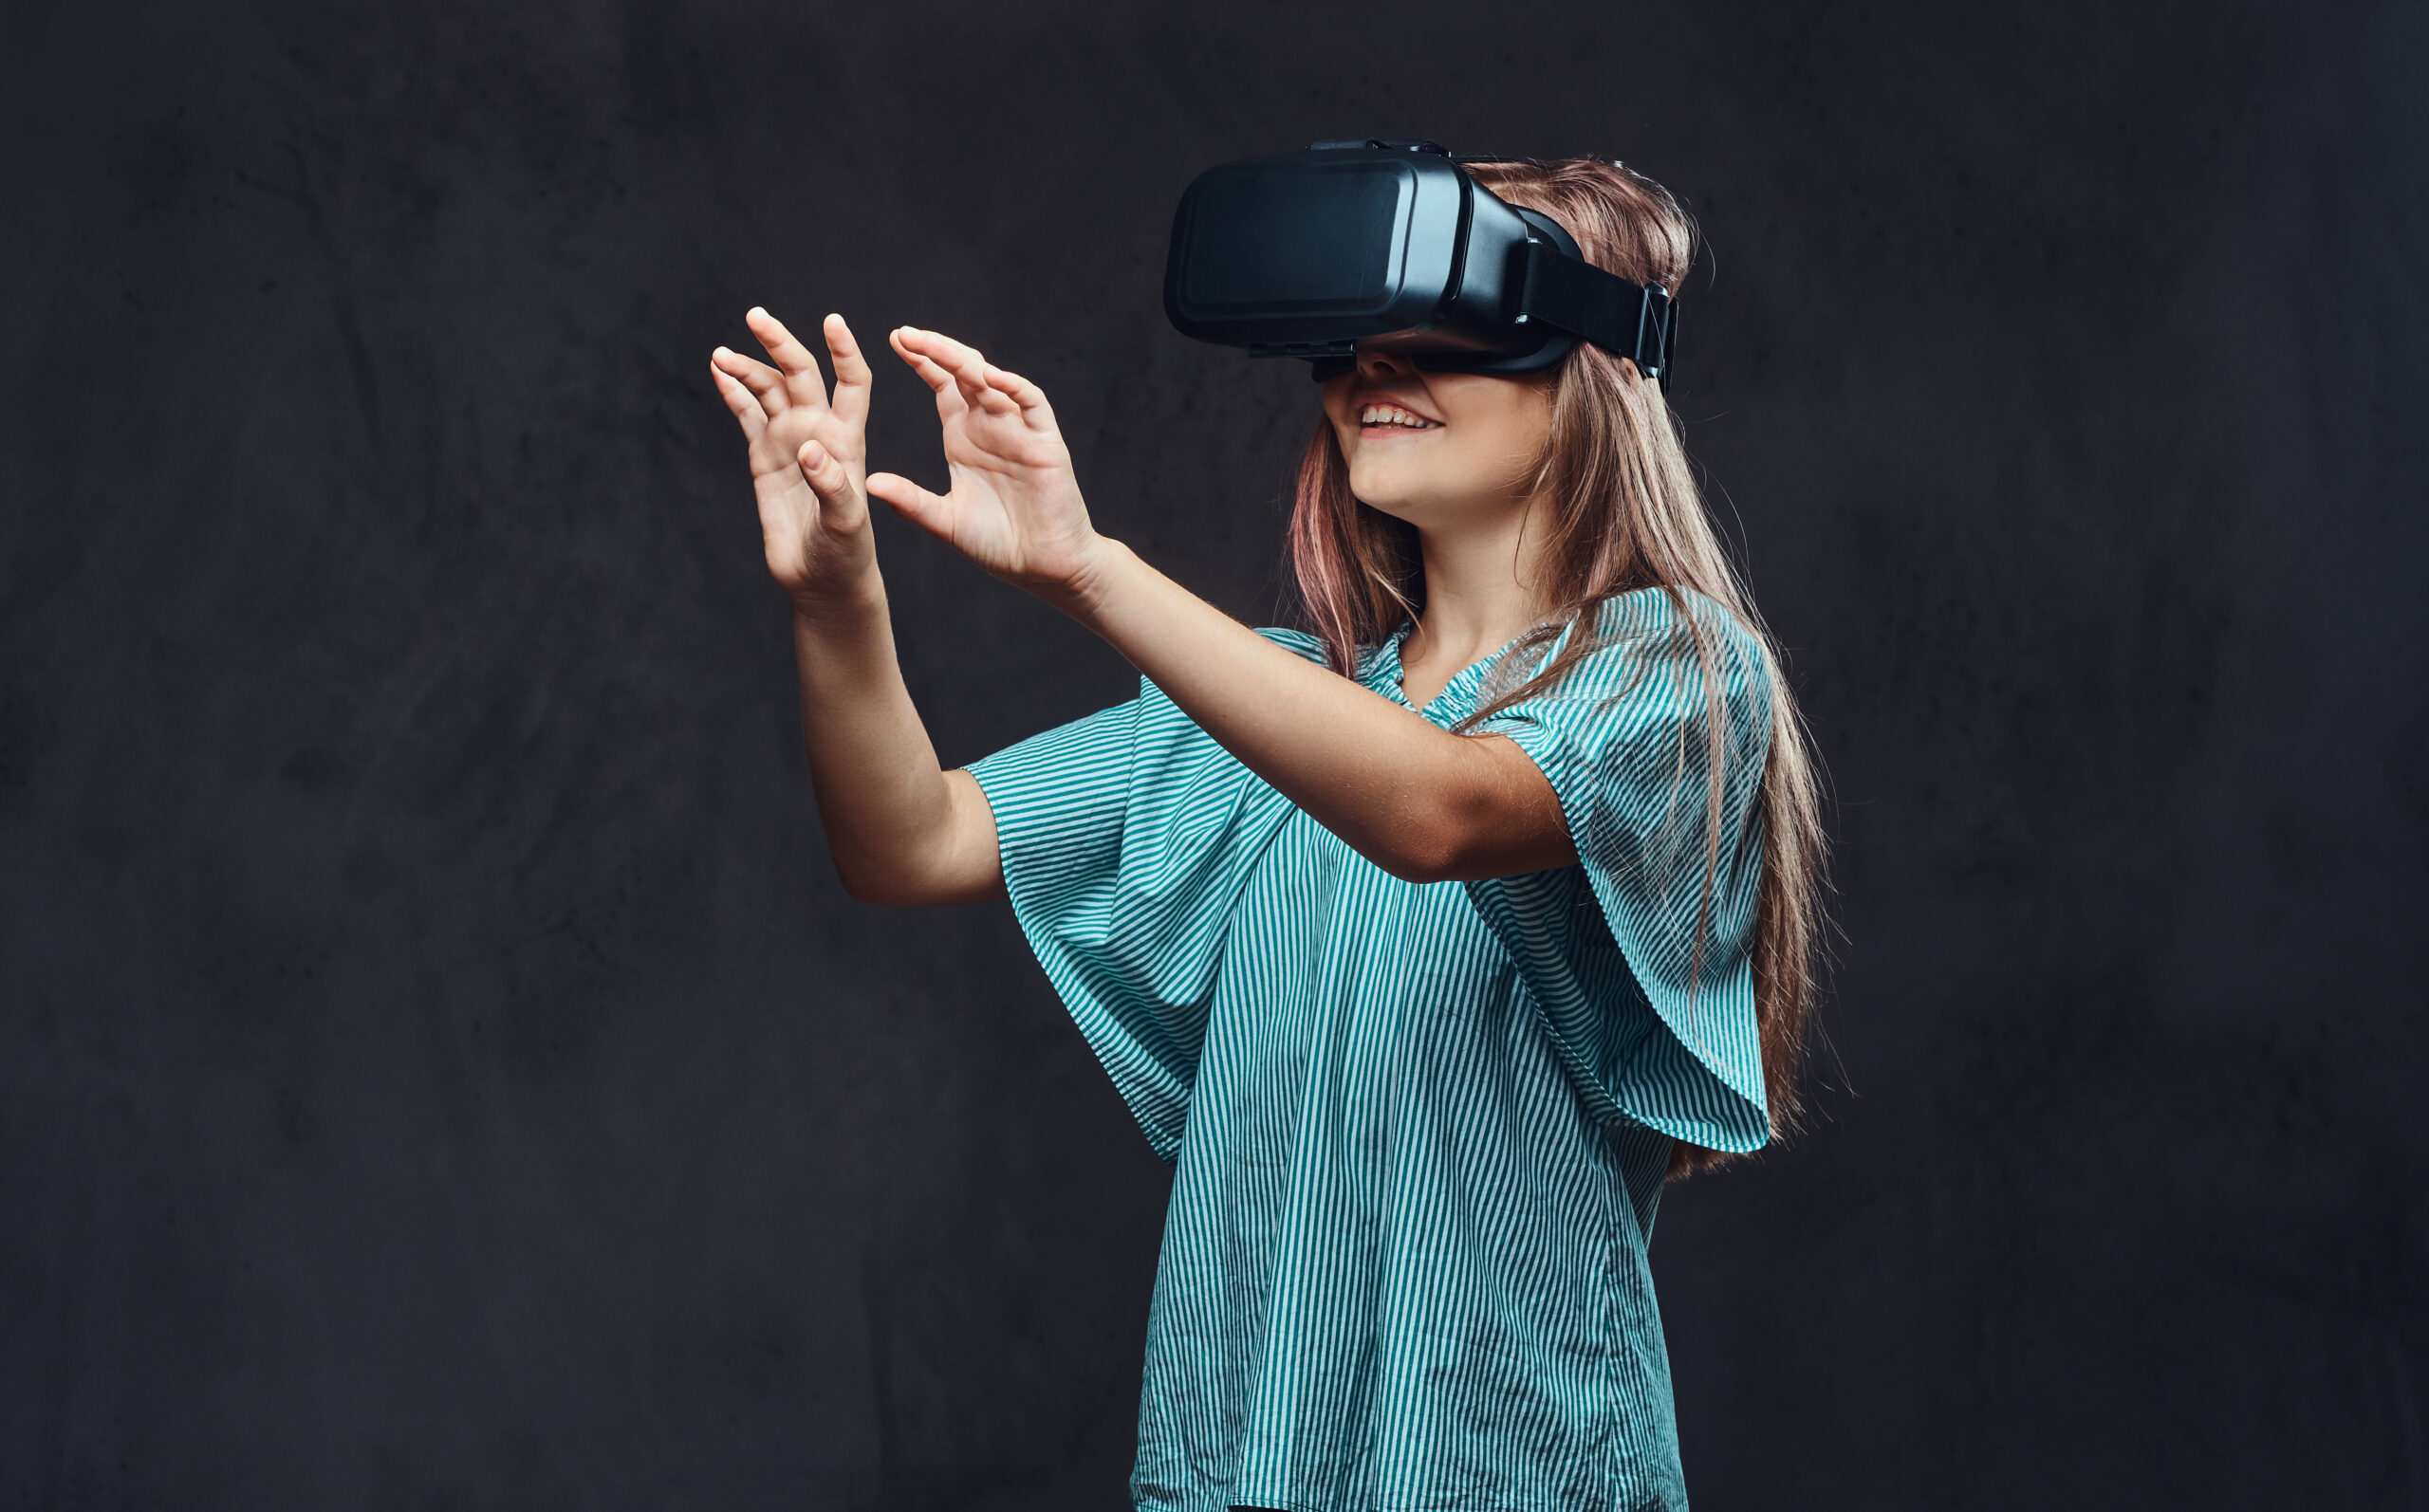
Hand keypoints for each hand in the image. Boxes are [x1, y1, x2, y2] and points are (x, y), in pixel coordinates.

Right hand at [710, 308, 875, 606]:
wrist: (822, 580)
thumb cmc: (845, 552)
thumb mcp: (846, 523)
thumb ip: (832, 485)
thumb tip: (810, 449)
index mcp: (847, 440)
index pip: (852, 383)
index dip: (844, 351)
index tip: (833, 321)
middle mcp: (819, 432)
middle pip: (800, 374)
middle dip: (780, 343)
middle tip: (756, 316)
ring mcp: (789, 442)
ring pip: (767, 391)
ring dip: (747, 368)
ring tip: (721, 355)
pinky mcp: (764, 458)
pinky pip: (747, 415)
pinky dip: (734, 392)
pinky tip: (719, 371)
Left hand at [868, 328, 1106, 599]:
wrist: (1042, 568)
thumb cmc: (997, 544)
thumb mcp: (944, 521)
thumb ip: (910, 501)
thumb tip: (869, 482)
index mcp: (963, 436)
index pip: (941, 385)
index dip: (921, 361)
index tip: (894, 340)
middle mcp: (990, 425)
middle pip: (963, 373)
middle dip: (937, 351)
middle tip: (907, 334)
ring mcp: (1019, 430)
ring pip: (994, 381)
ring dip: (966, 362)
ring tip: (938, 348)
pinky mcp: (1046, 442)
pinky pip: (1032, 404)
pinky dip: (1014, 387)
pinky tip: (991, 377)